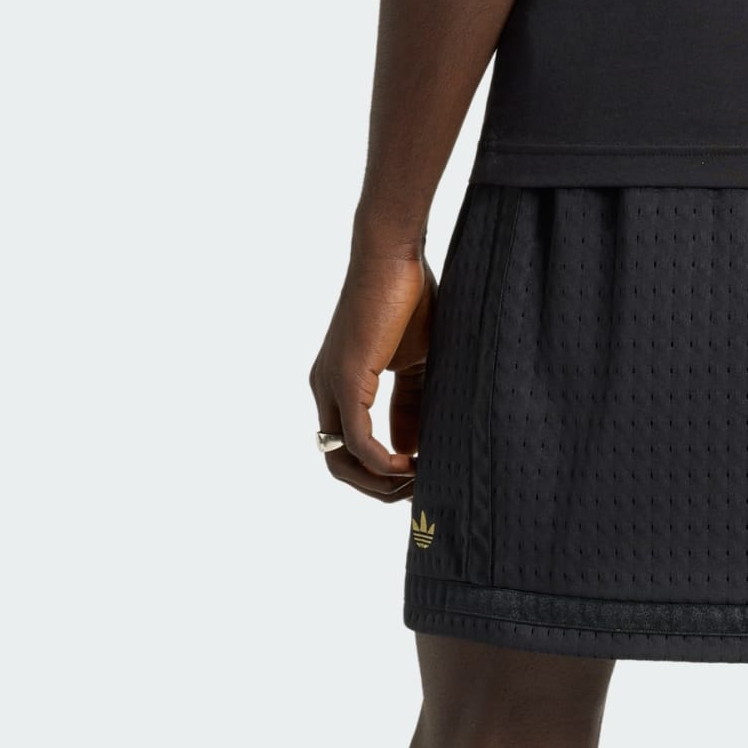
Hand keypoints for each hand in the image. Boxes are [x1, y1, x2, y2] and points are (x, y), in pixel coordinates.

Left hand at [309, 250, 435, 500]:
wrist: (394, 256)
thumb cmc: (409, 299)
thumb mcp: (416, 365)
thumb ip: (411, 408)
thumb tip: (411, 452)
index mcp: (341, 385)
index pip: (351, 449)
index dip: (383, 474)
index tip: (420, 477)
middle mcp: (327, 389)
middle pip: (339, 465)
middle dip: (378, 489)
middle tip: (417, 491)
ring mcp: (331, 386)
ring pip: (341, 461)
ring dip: (379, 483)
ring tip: (417, 482)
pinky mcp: (344, 380)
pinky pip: (357, 442)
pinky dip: (382, 463)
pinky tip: (409, 465)